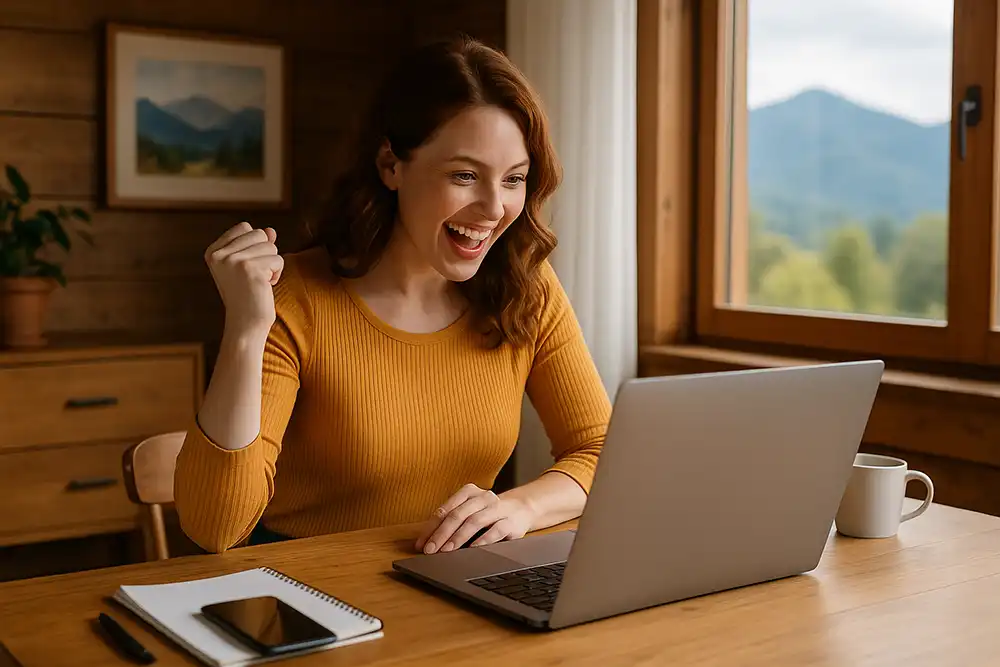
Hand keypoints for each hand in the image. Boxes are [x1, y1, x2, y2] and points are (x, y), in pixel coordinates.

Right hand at [204, 222, 283, 336]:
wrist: (245, 324)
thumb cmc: (247, 295)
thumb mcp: (247, 265)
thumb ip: (256, 245)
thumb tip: (271, 230)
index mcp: (213, 251)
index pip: (245, 227)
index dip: (254, 246)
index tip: (246, 268)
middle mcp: (220, 254)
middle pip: (259, 233)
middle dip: (264, 254)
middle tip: (254, 276)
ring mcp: (233, 260)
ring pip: (271, 246)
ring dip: (271, 265)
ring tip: (259, 282)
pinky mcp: (251, 269)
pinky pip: (278, 260)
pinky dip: (277, 274)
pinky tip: (265, 287)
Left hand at [415, 484, 535, 553]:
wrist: (522, 509)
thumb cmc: (488, 514)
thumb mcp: (470, 513)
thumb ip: (451, 522)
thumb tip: (428, 542)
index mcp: (468, 492)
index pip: (445, 510)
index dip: (431, 528)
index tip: (421, 544)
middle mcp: (482, 497)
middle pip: (457, 515)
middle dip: (441, 534)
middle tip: (430, 550)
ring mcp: (497, 508)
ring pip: (474, 521)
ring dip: (458, 537)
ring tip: (447, 551)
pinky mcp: (511, 521)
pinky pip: (496, 531)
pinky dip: (483, 540)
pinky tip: (473, 549)